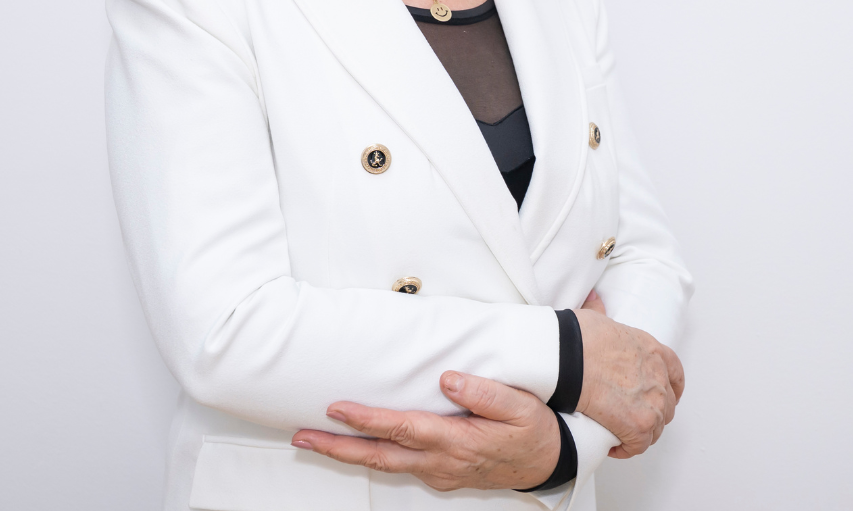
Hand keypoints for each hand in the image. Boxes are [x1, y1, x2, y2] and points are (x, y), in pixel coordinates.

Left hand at [290, 370, 559, 490]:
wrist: (550, 463)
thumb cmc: (533, 430)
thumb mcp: (518, 406)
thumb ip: (483, 392)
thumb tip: (447, 378)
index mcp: (456, 442)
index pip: (402, 429)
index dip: (366, 420)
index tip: (337, 408)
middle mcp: (441, 462)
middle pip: (379, 456)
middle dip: (337, 448)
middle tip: (302, 437)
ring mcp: (439, 472)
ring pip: (384, 464)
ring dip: (347, 454)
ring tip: (314, 440)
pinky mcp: (441, 473)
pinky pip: (398, 465)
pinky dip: (371, 456)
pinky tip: (356, 445)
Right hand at [574, 296, 684, 459]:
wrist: (569, 357)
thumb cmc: (578, 337)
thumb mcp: (596, 317)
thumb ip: (602, 313)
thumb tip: (594, 298)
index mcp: (652, 350)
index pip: (676, 372)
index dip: (671, 386)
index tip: (664, 393)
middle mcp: (658, 376)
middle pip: (666, 404)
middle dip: (651, 411)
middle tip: (630, 414)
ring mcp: (652, 402)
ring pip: (654, 428)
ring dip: (639, 431)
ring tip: (619, 431)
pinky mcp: (639, 426)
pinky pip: (638, 446)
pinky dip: (625, 447)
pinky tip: (612, 443)